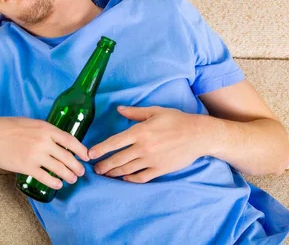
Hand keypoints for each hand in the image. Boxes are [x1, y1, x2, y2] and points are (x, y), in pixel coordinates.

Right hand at [0, 117, 89, 188]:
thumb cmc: (7, 127)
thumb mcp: (31, 123)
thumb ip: (44, 130)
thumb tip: (57, 140)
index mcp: (46, 128)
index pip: (70, 140)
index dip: (81, 150)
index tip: (86, 156)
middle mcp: (44, 141)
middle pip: (67, 157)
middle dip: (76, 166)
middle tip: (80, 172)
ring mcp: (36, 155)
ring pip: (59, 168)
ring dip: (68, 176)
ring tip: (72, 179)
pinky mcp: (27, 166)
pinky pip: (45, 177)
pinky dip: (54, 182)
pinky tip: (58, 184)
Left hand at [88, 106, 206, 182]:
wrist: (198, 135)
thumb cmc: (176, 120)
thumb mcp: (155, 111)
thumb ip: (134, 112)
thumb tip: (118, 109)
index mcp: (140, 132)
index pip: (115, 142)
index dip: (100, 149)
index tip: (90, 154)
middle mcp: (143, 147)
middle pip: (118, 159)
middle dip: (104, 165)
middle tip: (95, 169)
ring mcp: (152, 160)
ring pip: (127, 169)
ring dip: (114, 173)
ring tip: (106, 174)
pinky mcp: (160, 169)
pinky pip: (142, 177)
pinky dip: (131, 179)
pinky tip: (124, 178)